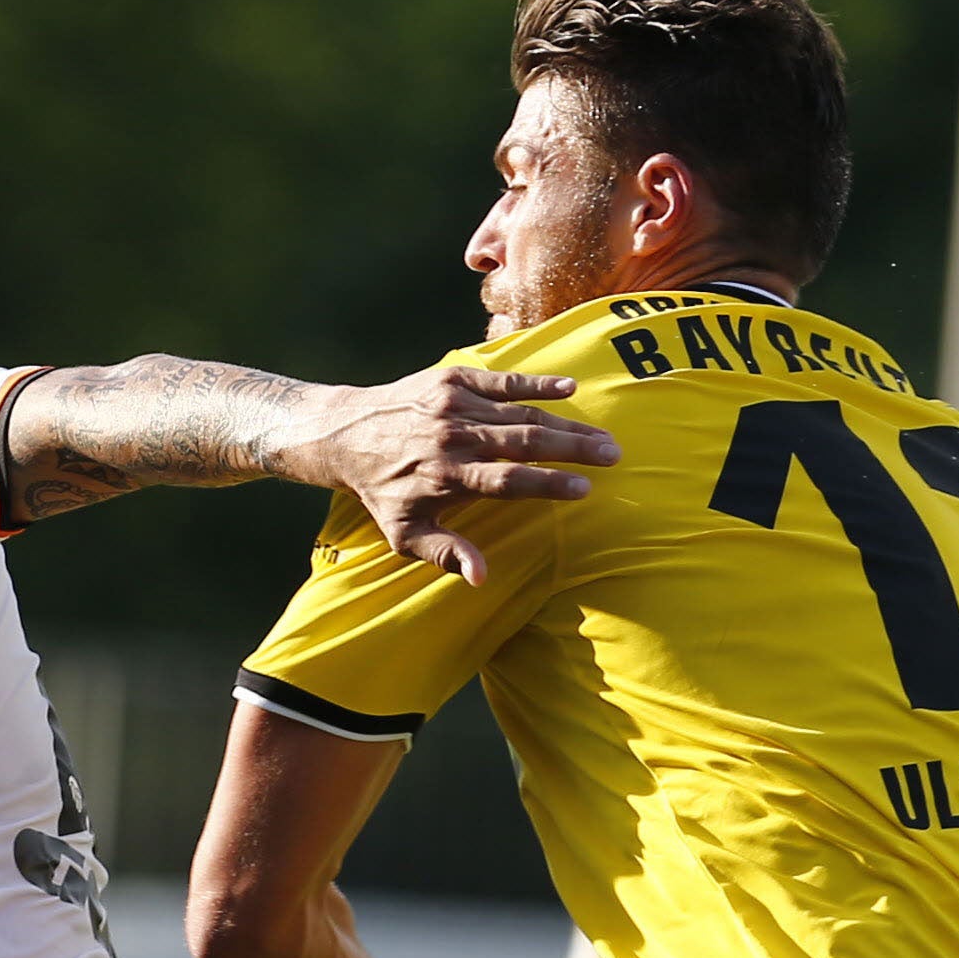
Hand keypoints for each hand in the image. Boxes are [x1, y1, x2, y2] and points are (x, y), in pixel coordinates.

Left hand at [281, 368, 618, 587]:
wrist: (346, 435)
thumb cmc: (383, 491)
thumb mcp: (405, 534)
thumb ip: (446, 553)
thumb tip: (482, 578)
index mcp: (447, 476)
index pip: (508, 481)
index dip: (547, 484)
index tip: (584, 490)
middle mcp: (454, 437)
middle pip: (524, 442)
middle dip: (572, 449)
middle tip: (612, 456)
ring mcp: (455, 405)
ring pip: (520, 412)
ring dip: (565, 422)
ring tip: (602, 436)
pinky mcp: (453, 379)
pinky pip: (503, 380)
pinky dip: (537, 383)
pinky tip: (570, 388)